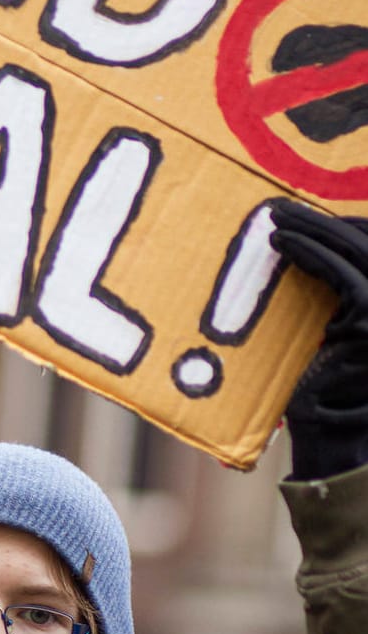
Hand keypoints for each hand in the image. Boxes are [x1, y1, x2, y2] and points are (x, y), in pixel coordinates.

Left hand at [268, 204, 367, 479]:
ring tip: (275, 218)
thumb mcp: (329, 326)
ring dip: (313, 226)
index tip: (302, 214)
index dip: (341, 224)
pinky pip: (340, 271)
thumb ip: (330, 294)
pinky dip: (309, 251)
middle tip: (280, 206)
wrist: (332, 427)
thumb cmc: (322, 382)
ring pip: (358, 247)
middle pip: (367, 240)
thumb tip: (304, 257)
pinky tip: (281, 243)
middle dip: (323, 218)